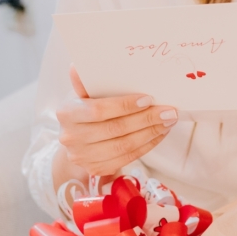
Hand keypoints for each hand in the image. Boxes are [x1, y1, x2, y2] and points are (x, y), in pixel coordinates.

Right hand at [54, 66, 178, 179]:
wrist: (76, 140)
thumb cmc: (85, 110)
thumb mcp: (83, 94)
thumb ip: (85, 82)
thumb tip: (78, 65)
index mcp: (68, 113)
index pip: (99, 110)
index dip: (125, 106)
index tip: (148, 99)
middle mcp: (72, 137)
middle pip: (115, 130)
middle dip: (146, 120)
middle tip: (168, 112)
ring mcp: (83, 157)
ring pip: (124, 147)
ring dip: (150, 133)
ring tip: (168, 122)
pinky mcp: (97, 169)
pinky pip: (128, 158)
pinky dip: (147, 145)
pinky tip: (159, 134)